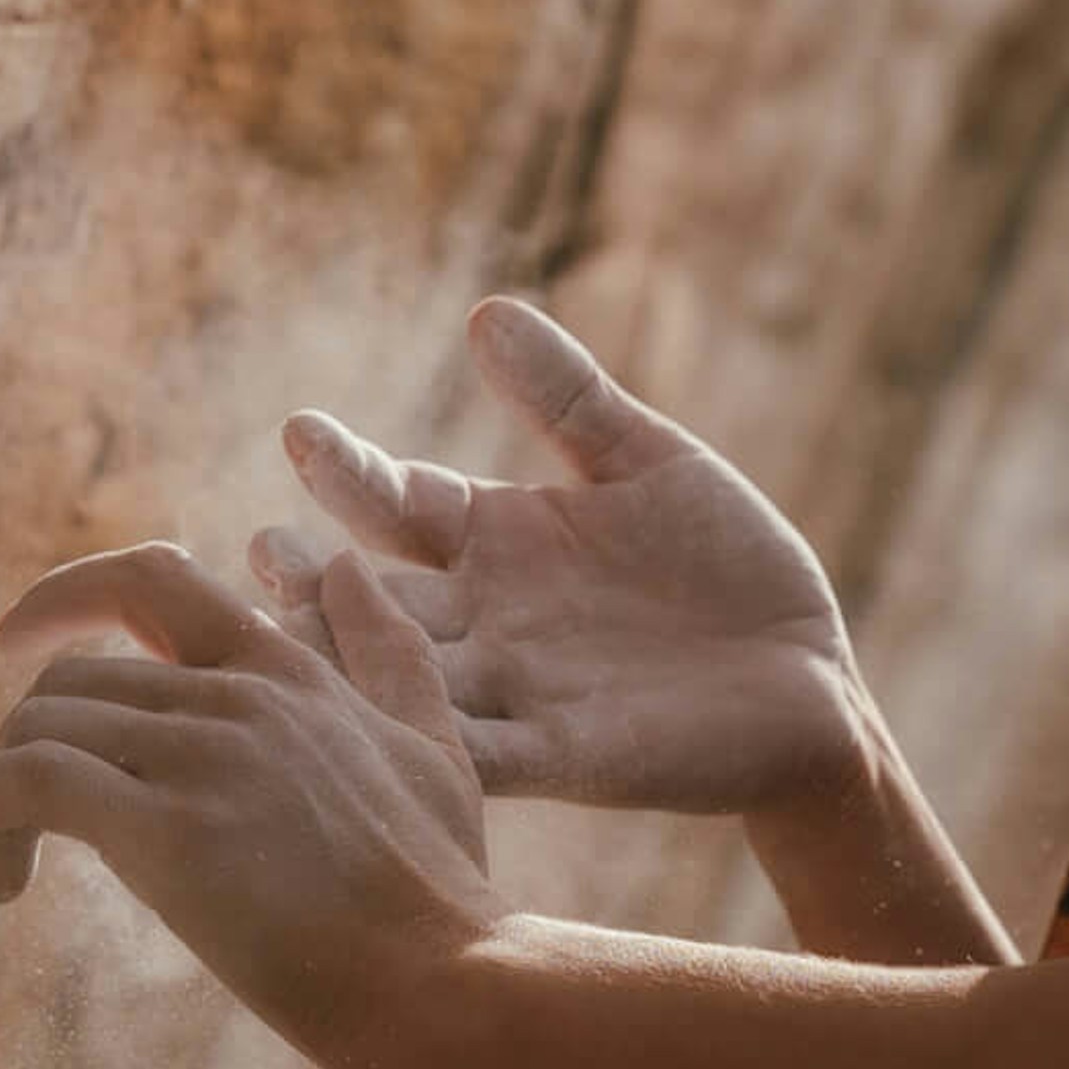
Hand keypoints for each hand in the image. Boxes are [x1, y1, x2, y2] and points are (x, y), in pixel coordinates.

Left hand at [0, 538, 498, 1068]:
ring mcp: (204, 757)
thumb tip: (346, 569)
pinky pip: (26, 782)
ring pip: (39, 727)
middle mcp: (240, 695)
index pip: (154, 580)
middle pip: (71, 679)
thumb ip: (389, 658)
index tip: (17, 640)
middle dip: (21, 745)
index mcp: (290, 672)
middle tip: (12, 825)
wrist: (450, 981)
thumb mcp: (437, 749)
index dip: (69, 594)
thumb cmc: (443, 893)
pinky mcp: (167, 831)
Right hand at [245, 296, 867, 819]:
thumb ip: (569, 398)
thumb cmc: (729, 569)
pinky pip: (479, 751)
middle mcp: (486, 618)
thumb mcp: (650, 463)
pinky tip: (379, 725)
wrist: (810, 683)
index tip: (304, 433)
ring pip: (404, 676)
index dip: (352, 474)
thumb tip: (484, 311)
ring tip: (281, 634)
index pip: (401, 502)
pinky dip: (428, 737)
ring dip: (346, 661)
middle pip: (376, 594)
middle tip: (258, 551)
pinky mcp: (564, 757)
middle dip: (314, 578)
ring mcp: (516, 691)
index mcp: (498, 541)